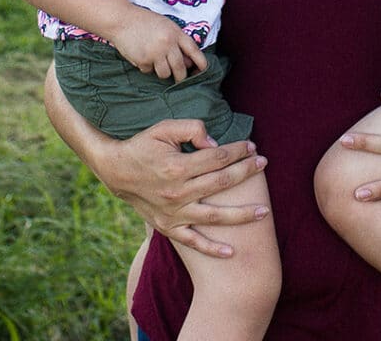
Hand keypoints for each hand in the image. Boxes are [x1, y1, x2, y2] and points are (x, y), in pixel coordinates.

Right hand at [101, 119, 269, 256]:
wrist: (116, 170)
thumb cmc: (142, 146)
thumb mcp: (163, 128)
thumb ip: (190, 129)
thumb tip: (214, 143)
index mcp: (178, 167)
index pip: (217, 158)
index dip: (237, 151)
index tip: (251, 147)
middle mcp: (178, 192)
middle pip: (222, 183)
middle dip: (246, 172)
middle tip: (264, 164)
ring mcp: (174, 213)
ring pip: (215, 217)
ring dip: (242, 214)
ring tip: (264, 211)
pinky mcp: (168, 227)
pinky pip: (193, 241)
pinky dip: (212, 249)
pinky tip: (231, 252)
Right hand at [110, 9, 206, 81]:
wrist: (121, 19)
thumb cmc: (144, 21)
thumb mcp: (165, 25)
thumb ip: (177, 41)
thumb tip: (188, 62)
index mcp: (175, 33)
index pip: (193, 50)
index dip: (201, 62)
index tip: (203, 71)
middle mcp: (168, 43)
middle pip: (180, 68)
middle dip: (181, 76)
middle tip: (178, 78)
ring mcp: (155, 53)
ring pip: (165, 74)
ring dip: (161, 71)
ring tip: (154, 60)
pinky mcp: (143, 60)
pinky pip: (149, 71)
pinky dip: (146, 66)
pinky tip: (140, 54)